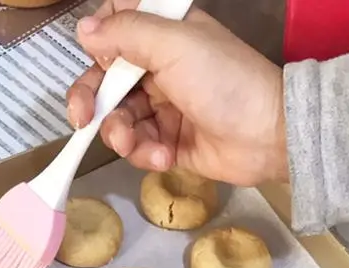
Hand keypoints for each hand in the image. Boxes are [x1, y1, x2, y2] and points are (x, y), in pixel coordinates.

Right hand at [67, 1, 287, 186]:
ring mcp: (163, 108)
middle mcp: (158, 68)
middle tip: (82, 120)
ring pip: (118, 119)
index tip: (95, 60)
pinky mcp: (168, 143)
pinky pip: (138, 148)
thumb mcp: (174, 45)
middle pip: (105, 82)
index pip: (115, 30)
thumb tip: (83, 30)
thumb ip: (126, 32)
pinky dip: (145, 154)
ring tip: (135, 145)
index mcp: (161, 35)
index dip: (97, 46)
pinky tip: (165, 156)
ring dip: (120, 134)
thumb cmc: (224, 81)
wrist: (266, 135)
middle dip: (92, 102)